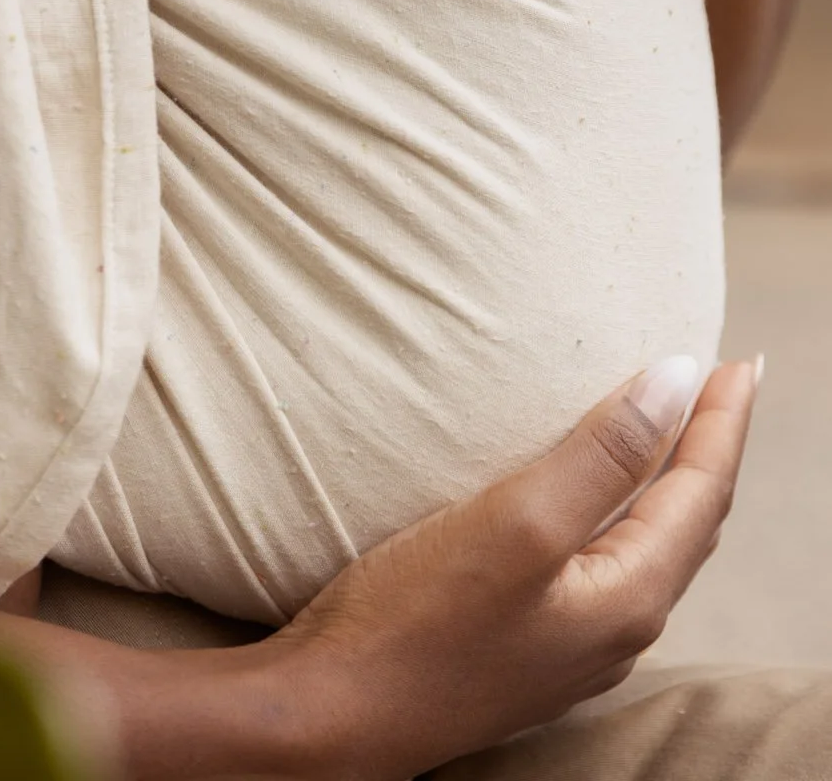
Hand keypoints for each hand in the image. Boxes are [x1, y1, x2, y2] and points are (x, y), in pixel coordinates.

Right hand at [0, 361, 757, 780]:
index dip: (722, 418)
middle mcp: (615, 628)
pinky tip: (600, 496)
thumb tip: (678, 378)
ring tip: (677, 426)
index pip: (701, 490)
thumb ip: (602, 452)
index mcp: (626, 596)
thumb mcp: (516, 521)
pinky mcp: (529, 639)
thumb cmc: (415, 619)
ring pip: (651, 542)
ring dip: (672, 477)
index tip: (740, 359)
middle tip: (723, 382)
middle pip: (689, 519)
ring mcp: (572, 641)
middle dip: (710, 445)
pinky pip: (608, 560)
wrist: (332, 714)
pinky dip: (625, 508)